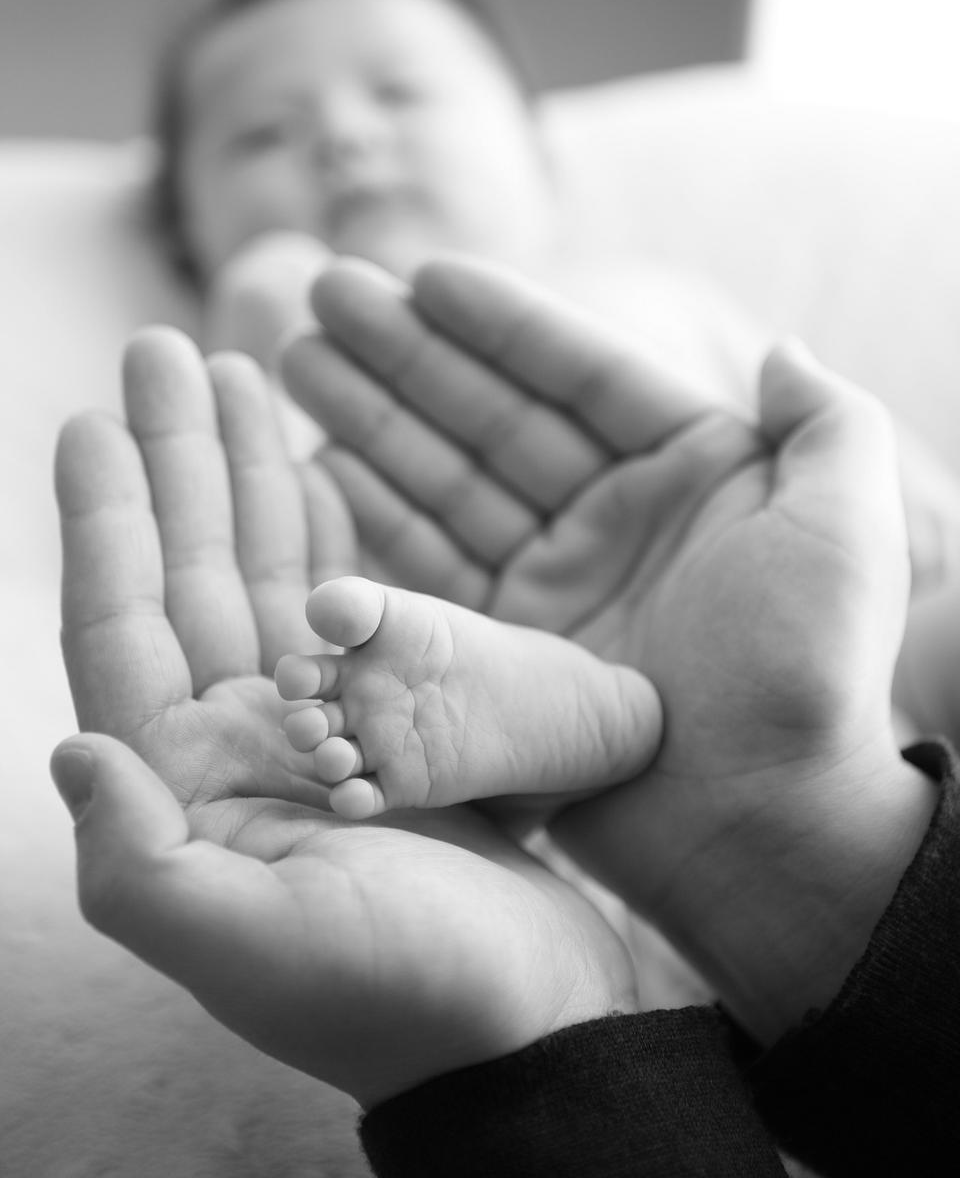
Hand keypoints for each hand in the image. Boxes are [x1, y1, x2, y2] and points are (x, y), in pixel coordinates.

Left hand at [54, 326, 634, 1105]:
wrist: (523, 1024)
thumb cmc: (401, 993)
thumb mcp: (258, 947)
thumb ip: (145, 867)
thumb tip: (73, 749)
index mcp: (189, 789)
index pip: (122, 629)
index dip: (105, 521)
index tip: (92, 420)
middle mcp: (235, 748)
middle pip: (189, 574)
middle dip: (177, 461)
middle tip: (171, 352)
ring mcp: (308, 729)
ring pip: (262, 575)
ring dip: (247, 477)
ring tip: (241, 375)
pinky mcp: (381, 722)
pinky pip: (339, 605)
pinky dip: (325, 531)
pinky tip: (316, 468)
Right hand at [282, 258, 937, 1038]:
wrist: (763, 827)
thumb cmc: (810, 676)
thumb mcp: (847, 530)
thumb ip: (825, 425)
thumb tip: (783, 344)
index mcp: (693, 476)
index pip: (580, 377)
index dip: (502, 325)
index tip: (425, 275)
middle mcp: (615, 522)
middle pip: (494, 418)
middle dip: (407, 355)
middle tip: (324, 295)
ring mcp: (557, 586)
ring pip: (448, 482)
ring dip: (372, 419)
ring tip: (294, 358)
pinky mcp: (508, 652)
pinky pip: (430, 566)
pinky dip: (375, 514)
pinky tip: (320, 460)